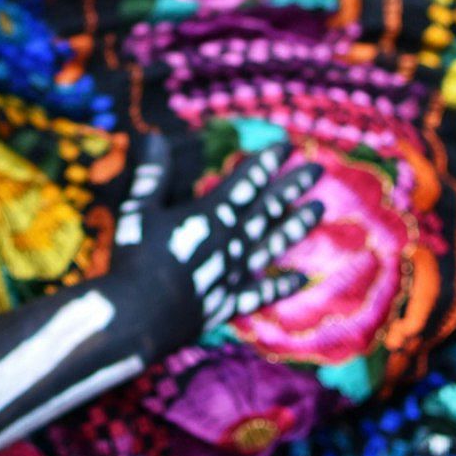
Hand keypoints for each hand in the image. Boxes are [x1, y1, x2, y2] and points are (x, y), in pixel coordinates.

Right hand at [114, 136, 323, 338]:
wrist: (139, 318)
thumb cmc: (135, 260)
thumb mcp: (138, 211)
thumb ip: (152, 175)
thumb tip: (154, 137)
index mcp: (209, 217)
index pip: (244, 183)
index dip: (266, 163)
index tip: (287, 145)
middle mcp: (230, 242)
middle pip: (267, 209)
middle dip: (292, 187)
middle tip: (318, 169)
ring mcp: (234, 274)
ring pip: (273, 245)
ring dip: (296, 226)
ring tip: (319, 210)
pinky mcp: (230, 302)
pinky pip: (263, 293)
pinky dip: (282, 285)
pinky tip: (303, 279)